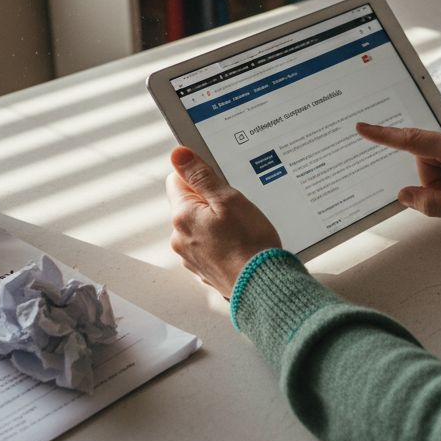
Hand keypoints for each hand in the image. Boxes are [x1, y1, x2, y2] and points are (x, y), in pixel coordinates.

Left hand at [166, 147, 280, 295]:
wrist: (262, 286)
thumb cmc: (250, 244)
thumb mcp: (229, 199)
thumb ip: (201, 176)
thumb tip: (179, 154)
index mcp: (182, 215)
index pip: (177, 180)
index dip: (200, 176)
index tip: (219, 182)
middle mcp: (179, 237)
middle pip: (189, 204)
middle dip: (209, 202)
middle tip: (236, 208)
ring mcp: (190, 256)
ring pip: (199, 226)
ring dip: (215, 223)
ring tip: (240, 230)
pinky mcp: (203, 269)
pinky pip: (207, 246)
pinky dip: (220, 243)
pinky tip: (239, 246)